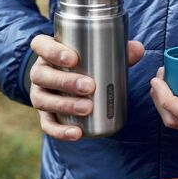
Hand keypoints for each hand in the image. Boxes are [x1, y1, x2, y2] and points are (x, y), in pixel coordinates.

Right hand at [30, 35, 144, 140]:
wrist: (71, 86)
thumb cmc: (86, 66)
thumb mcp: (98, 55)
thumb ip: (117, 51)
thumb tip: (138, 49)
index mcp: (47, 52)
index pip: (40, 45)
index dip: (52, 51)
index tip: (73, 58)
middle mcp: (39, 73)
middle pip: (42, 75)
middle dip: (65, 81)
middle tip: (89, 86)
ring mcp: (40, 96)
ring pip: (43, 100)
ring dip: (65, 105)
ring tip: (87, 108)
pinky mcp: (44, 116)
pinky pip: (48, 125)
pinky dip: (61, 131)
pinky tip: (77, 133)